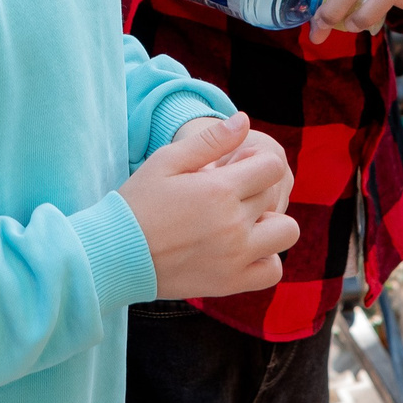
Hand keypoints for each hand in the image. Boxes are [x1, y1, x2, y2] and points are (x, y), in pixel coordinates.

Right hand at [118, 110, 298, 300]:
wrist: (116, 254)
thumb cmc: (139, 202)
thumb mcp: (167, 161)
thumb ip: (210, 140)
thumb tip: (244, 119)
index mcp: (219, 189)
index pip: (272, 166)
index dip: (257, 161)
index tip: (236, 167)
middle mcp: (234, 223)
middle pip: (273, 195)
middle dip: (255, 188)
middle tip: (227, 194)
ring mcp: (235, 256)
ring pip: (286, 232)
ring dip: (271, 223)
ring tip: (244, 222)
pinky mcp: (231, 282)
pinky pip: (272, 271)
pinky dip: (265, 259)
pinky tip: (244, 249)